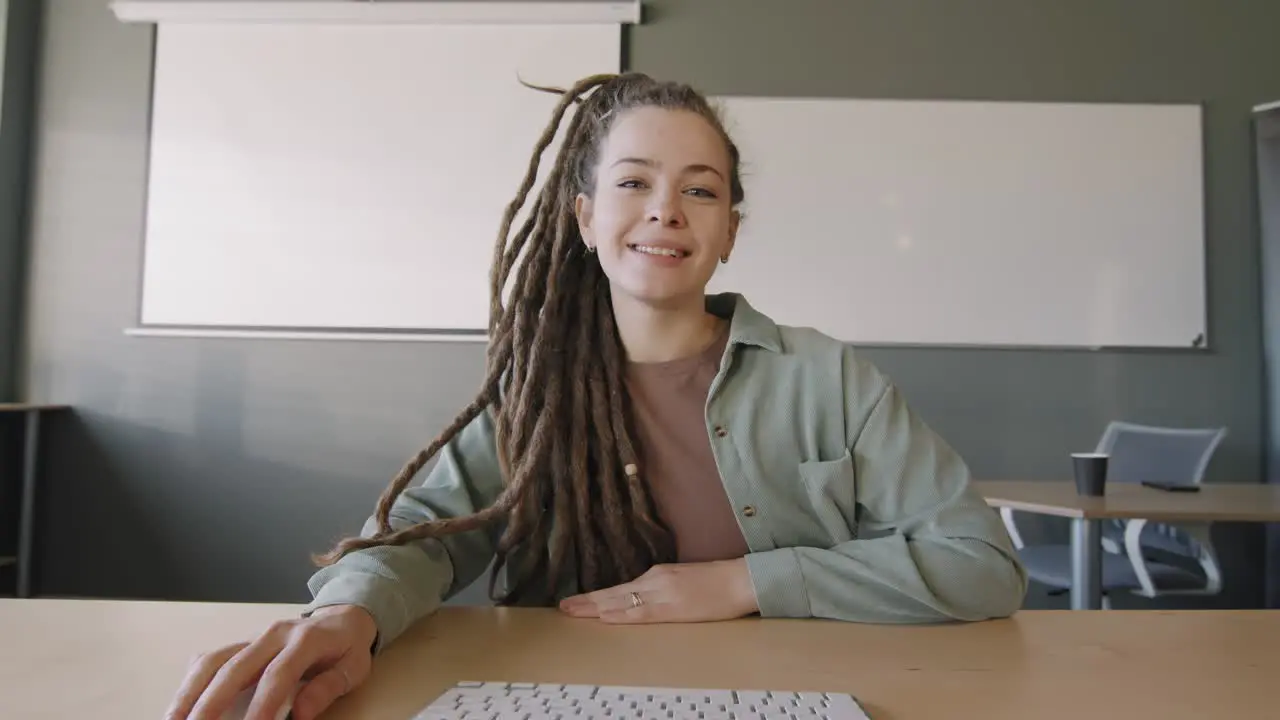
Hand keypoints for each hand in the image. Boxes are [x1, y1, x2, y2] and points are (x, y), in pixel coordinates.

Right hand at [165, 604, 377, 719]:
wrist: (343, 616)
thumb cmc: (348, 647)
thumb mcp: (353, 667)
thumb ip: (327, 688)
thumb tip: (301, 714)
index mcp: (306, 639)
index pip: (278, 674)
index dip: (262, 705)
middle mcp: (273, 634)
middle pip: (234, 667)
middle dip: (211, 703)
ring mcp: (254, 637)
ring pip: (213, 661)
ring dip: (190, 692)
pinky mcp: (241, 643)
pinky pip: (210, 658)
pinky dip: (191, 681)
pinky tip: (180, 705)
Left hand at [558, 559, 758, 623]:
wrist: (741, 580)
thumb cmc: (717, 580)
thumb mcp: (684, 578)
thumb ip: (662, 586)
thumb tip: (643, 596)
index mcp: (658, 573)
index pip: (620, 588)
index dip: (597, 596)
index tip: (576, 600)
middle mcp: (655, 580)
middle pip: (614, 594)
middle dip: (588, 602)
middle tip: (563, 607)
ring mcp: (663, 593)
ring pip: (622, 603)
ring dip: (595, 608)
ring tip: (572, 611)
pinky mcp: (674, 607)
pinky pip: (641, 613)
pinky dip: (620, 615)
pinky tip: (604, 617)